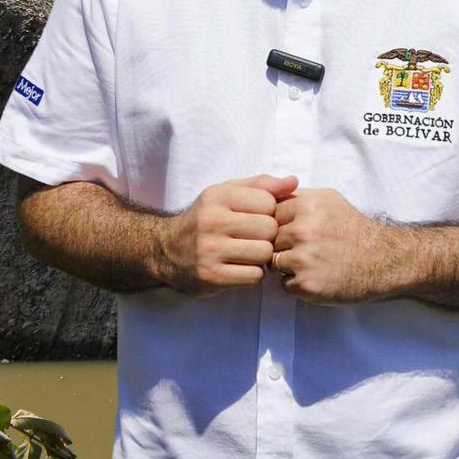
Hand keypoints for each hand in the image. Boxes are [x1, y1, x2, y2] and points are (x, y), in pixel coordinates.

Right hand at [156, 174, 297, 295]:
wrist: (165, 251)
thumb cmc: (207, 218)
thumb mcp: (227, 193)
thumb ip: (262, 185)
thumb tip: (293, 182)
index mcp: (217, 197)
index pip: (269, 202)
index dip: (270, 211)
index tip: (258, 216)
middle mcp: (211, 222)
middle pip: (269, 228)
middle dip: (268, 234)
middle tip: (255, 237)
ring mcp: (209, 251)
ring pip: (265, 253)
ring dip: (262, 256)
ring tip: (248, 252)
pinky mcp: (211, 277)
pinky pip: (254, 276)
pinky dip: (253, 273)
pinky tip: (240, 267)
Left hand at [270, 188, 389, 303]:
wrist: (382, 260)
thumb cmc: (353, 229)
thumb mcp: (329, 200)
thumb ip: (297, 196)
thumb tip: (265, 194)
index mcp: (307, 206)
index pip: (268, 216)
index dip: (281, 225)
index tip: (299, 231)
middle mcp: (303, 230)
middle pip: (269, 240)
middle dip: (282, 246)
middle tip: (308, 249)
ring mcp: (303, 259)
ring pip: (273, 263)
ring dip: (288, 266)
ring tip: (314, 263)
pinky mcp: (306, 284)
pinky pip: (284, 285)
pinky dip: (297, 284)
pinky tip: (318, 276)